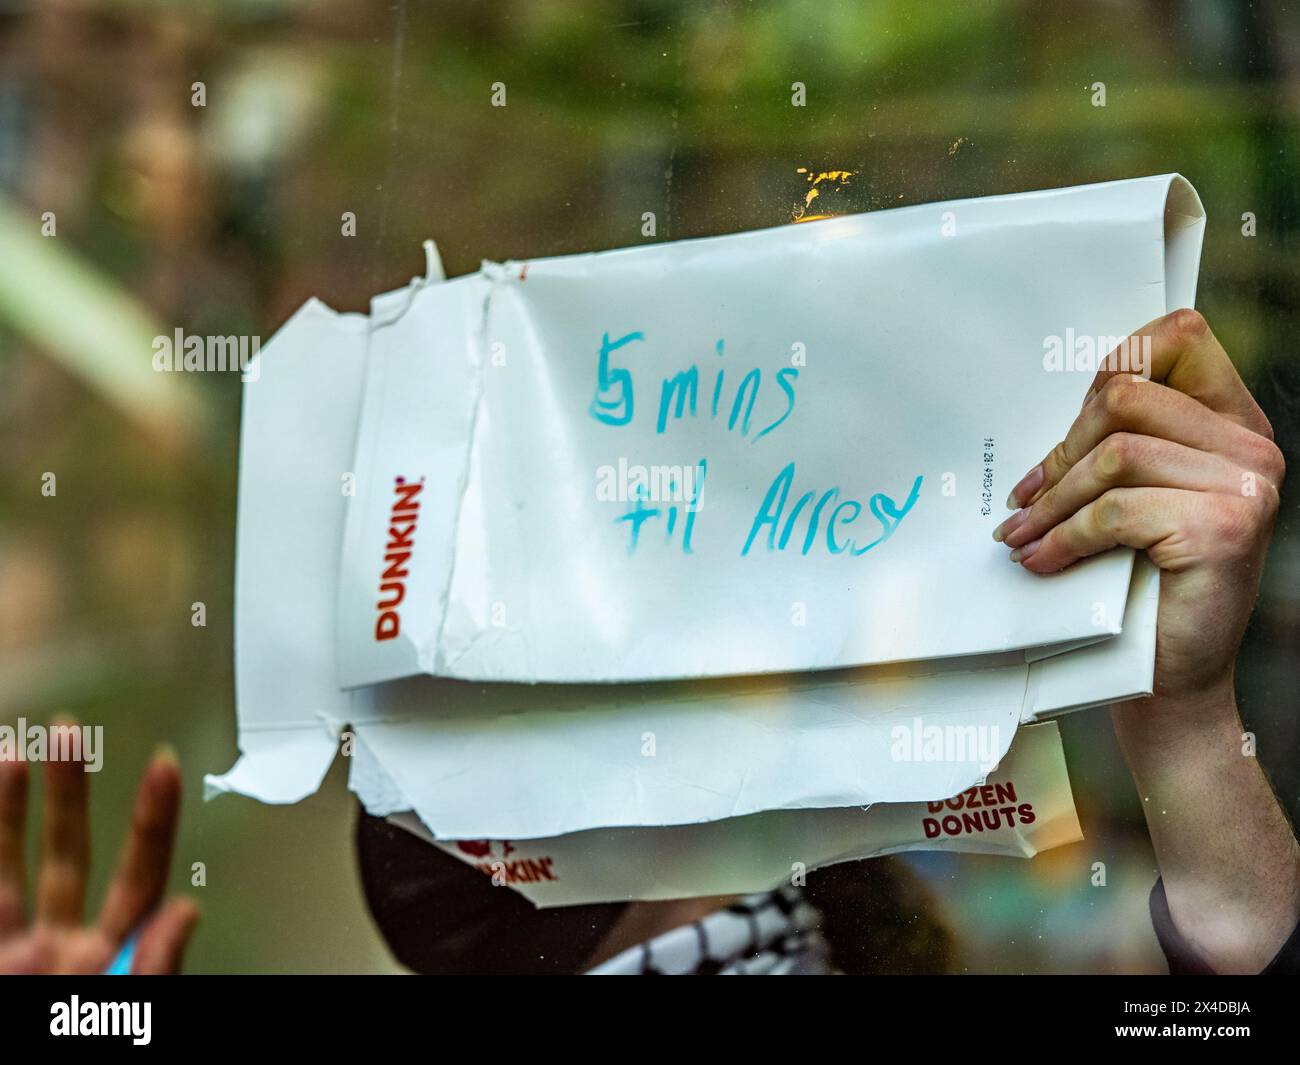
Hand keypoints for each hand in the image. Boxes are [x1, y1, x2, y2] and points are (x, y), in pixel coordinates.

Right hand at [0, 735, 198, 973]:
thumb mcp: (129, 1012)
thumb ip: (153, 967)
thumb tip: (186, 909)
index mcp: (113, 957)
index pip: (142, 875)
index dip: (155, 820)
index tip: (165, 763)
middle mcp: (65, 948)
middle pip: (68, 855)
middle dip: (67, 793)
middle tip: (68, 732)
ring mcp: (19, 953)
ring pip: (9, 869)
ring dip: (9, 812)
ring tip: (11, 754)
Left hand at [994, 309, 1298, 972]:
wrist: (1169, 678)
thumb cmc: (1137, 585)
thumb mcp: (1129, 497)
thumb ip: (1115, 441)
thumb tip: (1053, 398)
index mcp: (1231, 423)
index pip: (1176, 337)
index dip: (1109, 367)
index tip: (1065, 423)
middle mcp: (1252, 447)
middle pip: (1127, 397)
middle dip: (1060, 449)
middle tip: (1023, 498)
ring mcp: (1247, 486)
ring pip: (1114, 453)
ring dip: (1051, 501)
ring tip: (1020, 536)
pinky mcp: (1223, 529)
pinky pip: (1116, 509)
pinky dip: (1064, 536)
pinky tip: (1041, 560)